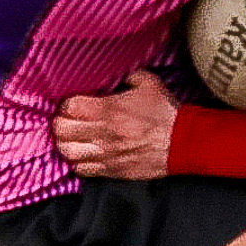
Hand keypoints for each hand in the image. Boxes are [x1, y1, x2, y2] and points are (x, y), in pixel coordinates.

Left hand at [54, 69, 177, 178]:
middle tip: (67, 121)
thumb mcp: (149, 83)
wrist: (183, 142)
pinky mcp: (112, 170)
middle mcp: (103, 133)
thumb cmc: (166, 113)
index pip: (69, 107)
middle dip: (61, 123)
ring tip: (72, 139)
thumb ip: (128, 76)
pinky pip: (82, 170)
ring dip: (66, 144)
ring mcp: (106, 154)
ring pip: (67, 152)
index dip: (68, 104)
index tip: (73, 104)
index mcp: (109, 110)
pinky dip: (78, 162)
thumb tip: (117, 75)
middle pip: (62, 130)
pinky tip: (85, 154)